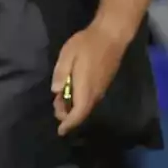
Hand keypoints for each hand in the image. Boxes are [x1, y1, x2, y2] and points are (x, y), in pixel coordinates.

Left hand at [51, 20, 132, 135]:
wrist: (111, 36)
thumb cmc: (87, 44)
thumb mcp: (67, 55)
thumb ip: (61, 74)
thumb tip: (56, 91)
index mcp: (86, 88)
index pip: (78, 113)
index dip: (69, 124)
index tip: (60, 131)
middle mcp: (96, 93)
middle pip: (82, 112)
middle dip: (68, 114)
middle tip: (55, 104)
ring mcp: (102, 88)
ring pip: (86, 105)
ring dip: (73, 106)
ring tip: (60, 98)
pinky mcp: (104, 83)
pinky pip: (90, 98)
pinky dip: (79, 100)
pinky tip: (71, 90)